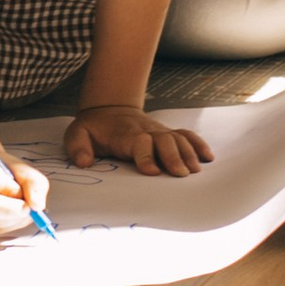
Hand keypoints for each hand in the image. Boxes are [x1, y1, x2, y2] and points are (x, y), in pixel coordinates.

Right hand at [0, 146, 52, 241]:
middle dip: (8, 209)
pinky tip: (12, 218)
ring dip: (11, 220)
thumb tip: (37, 206)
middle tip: (27, 209)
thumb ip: (32, 181)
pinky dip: (7, 227)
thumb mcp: (20, 168)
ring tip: (21, 210)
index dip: (7, 186)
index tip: (20, 191)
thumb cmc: (3, 172)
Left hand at [65, 103, 215, 176]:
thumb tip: (84, 162)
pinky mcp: (167, 133)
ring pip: (178, 138)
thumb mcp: (77, 133)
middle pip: (164, 140)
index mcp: (125, 134)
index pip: (139, 143)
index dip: (146, 156)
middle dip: (174, 157)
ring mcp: (159, 131)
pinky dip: (198, 144)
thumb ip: (78, 147)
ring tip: (195, 170)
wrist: (109, 110)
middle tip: (182, 174)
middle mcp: (146, 131)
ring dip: (188, 153)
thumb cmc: (94, 128)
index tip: (152, 172)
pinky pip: (186, 135)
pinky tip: (208, 157)